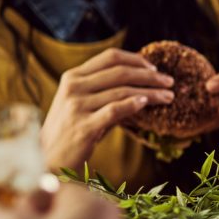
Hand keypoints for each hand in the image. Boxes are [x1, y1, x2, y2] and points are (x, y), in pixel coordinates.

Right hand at [40, 48, 174, 168]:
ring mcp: (77, 107)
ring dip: (150, 93)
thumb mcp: (82, 105)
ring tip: (168, 97)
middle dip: (150, 76)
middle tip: (169, 82)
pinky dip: (133, 105)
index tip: (154, 69)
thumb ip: (105, 92)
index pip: (110, 57)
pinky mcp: (84, 127)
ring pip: (122, 91)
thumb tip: (140, 85)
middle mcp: (74, 88)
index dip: (136, 60)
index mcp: (73, 77)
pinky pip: (114, 111)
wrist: (48, 160)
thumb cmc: (70, 132)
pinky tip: (146, 104)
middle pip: (120, 72)